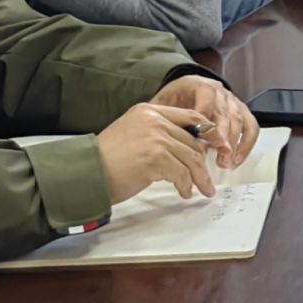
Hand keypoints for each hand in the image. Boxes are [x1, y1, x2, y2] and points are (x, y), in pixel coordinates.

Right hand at [97, 102, 219, 202]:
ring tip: (202, 189)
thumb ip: (159, 133)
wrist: (84, 174)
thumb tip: (187, 147)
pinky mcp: (154, 157)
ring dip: (199, 177)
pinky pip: (181, 173)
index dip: (208, 132)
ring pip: (191, 157)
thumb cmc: (105, 160)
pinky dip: (186, 185)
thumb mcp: (134, 134)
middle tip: (208, 178)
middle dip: (203, 162)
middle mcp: (154, 120)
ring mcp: (155, 138)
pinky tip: (184, 192)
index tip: (218, 145)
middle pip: (193, 140)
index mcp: (149, 110)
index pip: (190, 117)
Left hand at [150, 76, 258, 168]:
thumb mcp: (161, 105)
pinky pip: (250, 126)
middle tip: (218, 157)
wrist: (180, 94)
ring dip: (234, 143)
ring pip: (238, 120)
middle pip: (225, 112)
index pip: (206, 99)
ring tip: (225, 162)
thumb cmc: (170, 103)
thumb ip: (166, 118)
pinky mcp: (240, 111)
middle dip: (223, 137)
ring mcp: (231, 100)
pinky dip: (246, 143)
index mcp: (197, 85)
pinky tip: (237, 159)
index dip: (206, 121)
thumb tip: (172, 139)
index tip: (201, 142)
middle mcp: (218, 90)